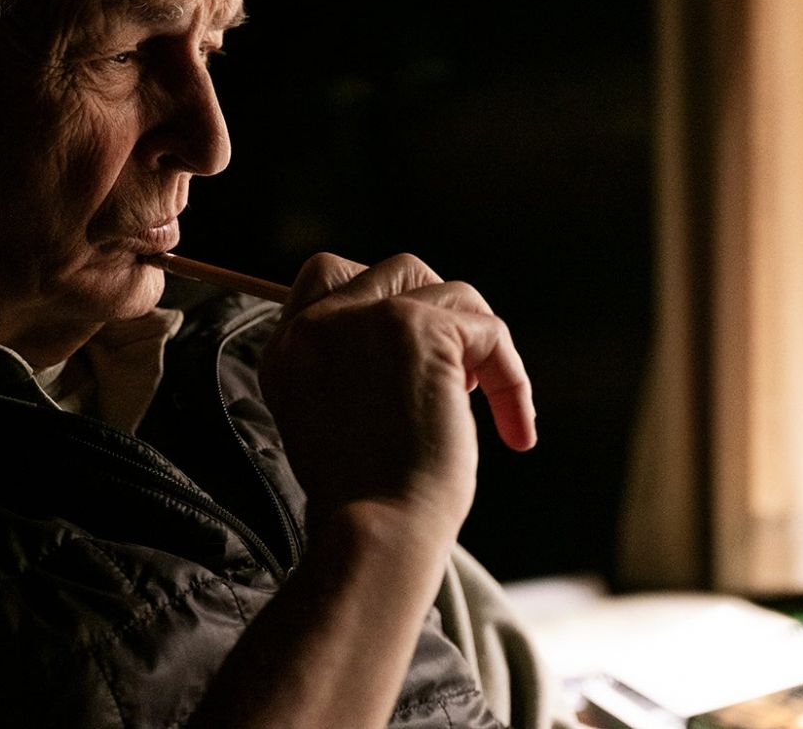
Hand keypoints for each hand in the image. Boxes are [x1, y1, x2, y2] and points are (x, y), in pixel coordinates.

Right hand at [259, 252, 535, 538]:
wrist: (375, 532)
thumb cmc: (363, 502)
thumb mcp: (329, 421)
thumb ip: (347, 370)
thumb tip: (412, 343)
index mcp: (287, 349)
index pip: (326, 277)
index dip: (378, 302)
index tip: (406, 354)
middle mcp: (317, 323)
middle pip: (391, 270)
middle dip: (433, 308)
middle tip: (451, 369)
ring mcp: (366, 319)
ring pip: (445, 291)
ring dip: (473, 340)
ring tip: (473, 397)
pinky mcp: (419, 328)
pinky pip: (488, 329)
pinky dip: (510, 378)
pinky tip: (515, 430)